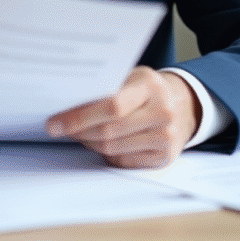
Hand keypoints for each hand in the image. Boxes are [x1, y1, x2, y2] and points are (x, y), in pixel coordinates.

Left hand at [45, 66, 199, 168]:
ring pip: (113, 149)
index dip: (80, 116)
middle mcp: (162, 112)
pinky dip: (106, 154)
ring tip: (77, 134)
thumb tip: (66, 103)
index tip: (55, 122)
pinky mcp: (164, 157)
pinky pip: (123, 162)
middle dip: (78, 132)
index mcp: (150, 87)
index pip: (112, 105)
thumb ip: (107, 88)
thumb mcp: (133, 78)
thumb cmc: (149, 90)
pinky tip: (99, 143)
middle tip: (58, 129)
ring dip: (89, 143)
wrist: (184, 105)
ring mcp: (165, 137)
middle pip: (109, 131)